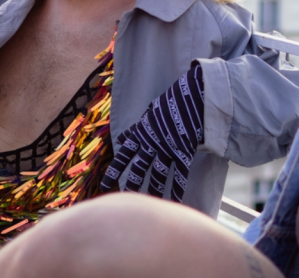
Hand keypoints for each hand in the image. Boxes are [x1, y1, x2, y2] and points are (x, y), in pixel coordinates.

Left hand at [100, 65, 204, 201]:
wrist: (190, 96)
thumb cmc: (173, 98)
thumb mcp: (153, 109)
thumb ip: (143, 121)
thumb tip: (135, 126)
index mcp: (142, 133)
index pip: (124, 155)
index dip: (115, 170)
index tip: (105, 184)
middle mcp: (151, 144)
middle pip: (138, 168)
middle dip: (131, 184)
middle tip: (124, 198)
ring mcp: (167, 149)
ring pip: (158, 174)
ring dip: (154, 189)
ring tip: (150, 203)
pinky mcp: (183, 151)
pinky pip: (180, 174)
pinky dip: (178, 188)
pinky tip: (176, 201)